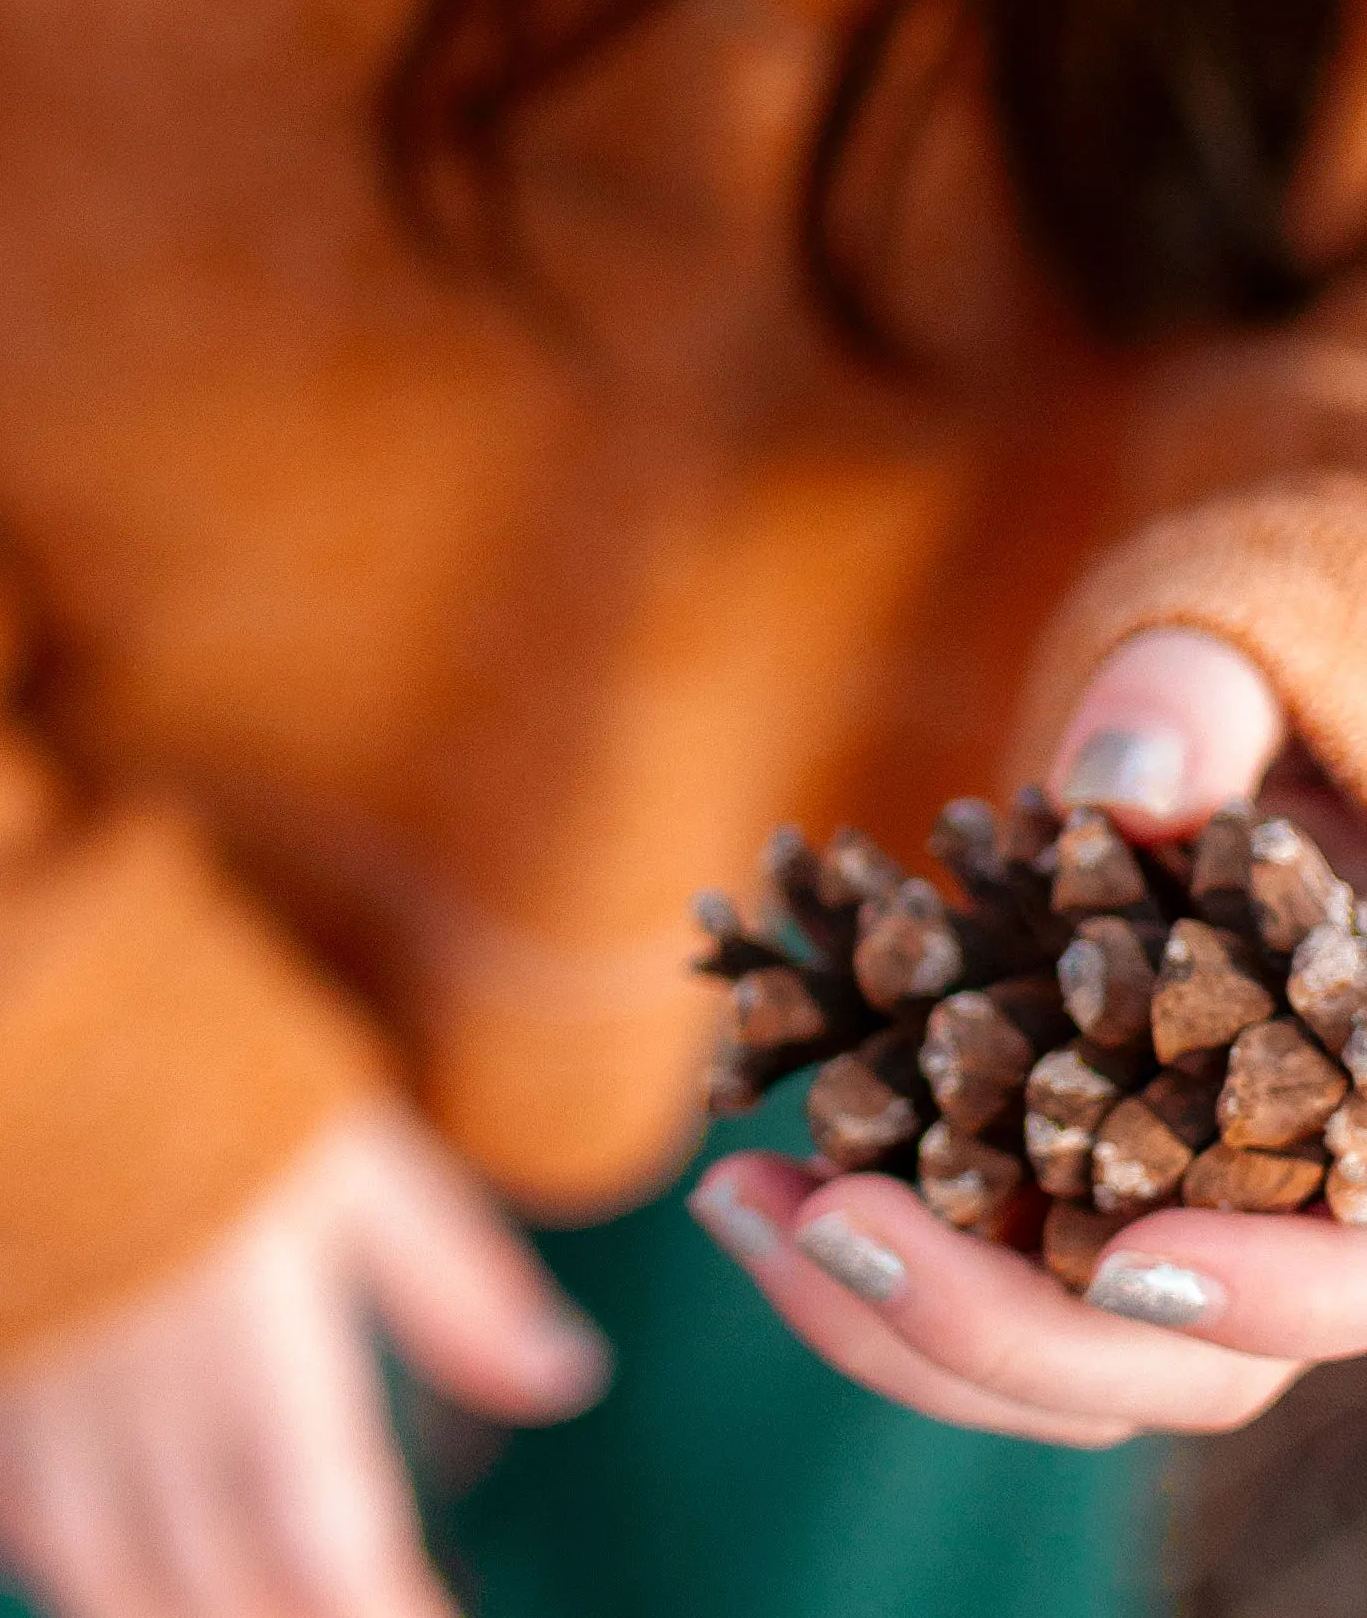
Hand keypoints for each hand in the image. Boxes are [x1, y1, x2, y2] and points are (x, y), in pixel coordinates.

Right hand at [0, 1103, 608, 1617]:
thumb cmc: (185, 1054)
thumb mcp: (351, 1148)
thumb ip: (452, 1279)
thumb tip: (566, 1374)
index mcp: (251, 1363)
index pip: (335, 1554)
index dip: (389, 1611)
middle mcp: (142, 1416)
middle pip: (224, 1595)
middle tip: (348, 1607)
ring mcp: (36, 1407)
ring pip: (107, 1587)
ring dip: (178, 1617)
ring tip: (238, 1607)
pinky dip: (55, 1565)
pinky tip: (96, 1565)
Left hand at [697, 627, 1366, 1441]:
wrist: (1187, 799)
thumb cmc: (1244, 731)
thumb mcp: (1239, 677)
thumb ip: (1195, 713)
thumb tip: (1122, 784)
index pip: (1360, 1269)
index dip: (1271, 1290)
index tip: (1128, 1263)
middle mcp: (1291, 1221)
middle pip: (1188, 1365)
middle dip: (1007, 1324)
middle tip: (836, 1225)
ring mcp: (1175, 1255)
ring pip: (1067, 1367)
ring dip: (895, 1318)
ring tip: (739, 1199)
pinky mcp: (1060, 1243)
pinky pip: (980, 1309)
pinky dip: (866, 1278)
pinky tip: (748, 1191)